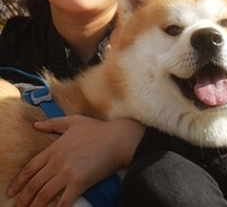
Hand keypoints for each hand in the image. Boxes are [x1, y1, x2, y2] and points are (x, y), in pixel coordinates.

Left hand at [6, 116, 144, 206]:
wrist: (119, 138)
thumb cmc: (99, 129)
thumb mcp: (74, 121)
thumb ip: (54, 124)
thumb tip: (36, 125)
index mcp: (54, 149)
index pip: (30, 168)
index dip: (19, 182)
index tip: (12, 192)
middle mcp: (57, 162)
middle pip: (34, 184)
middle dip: (24, 199)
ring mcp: (67, 173)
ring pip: (44, 194)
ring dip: (35, 206)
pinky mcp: (79, 183)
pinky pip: (64, 200)